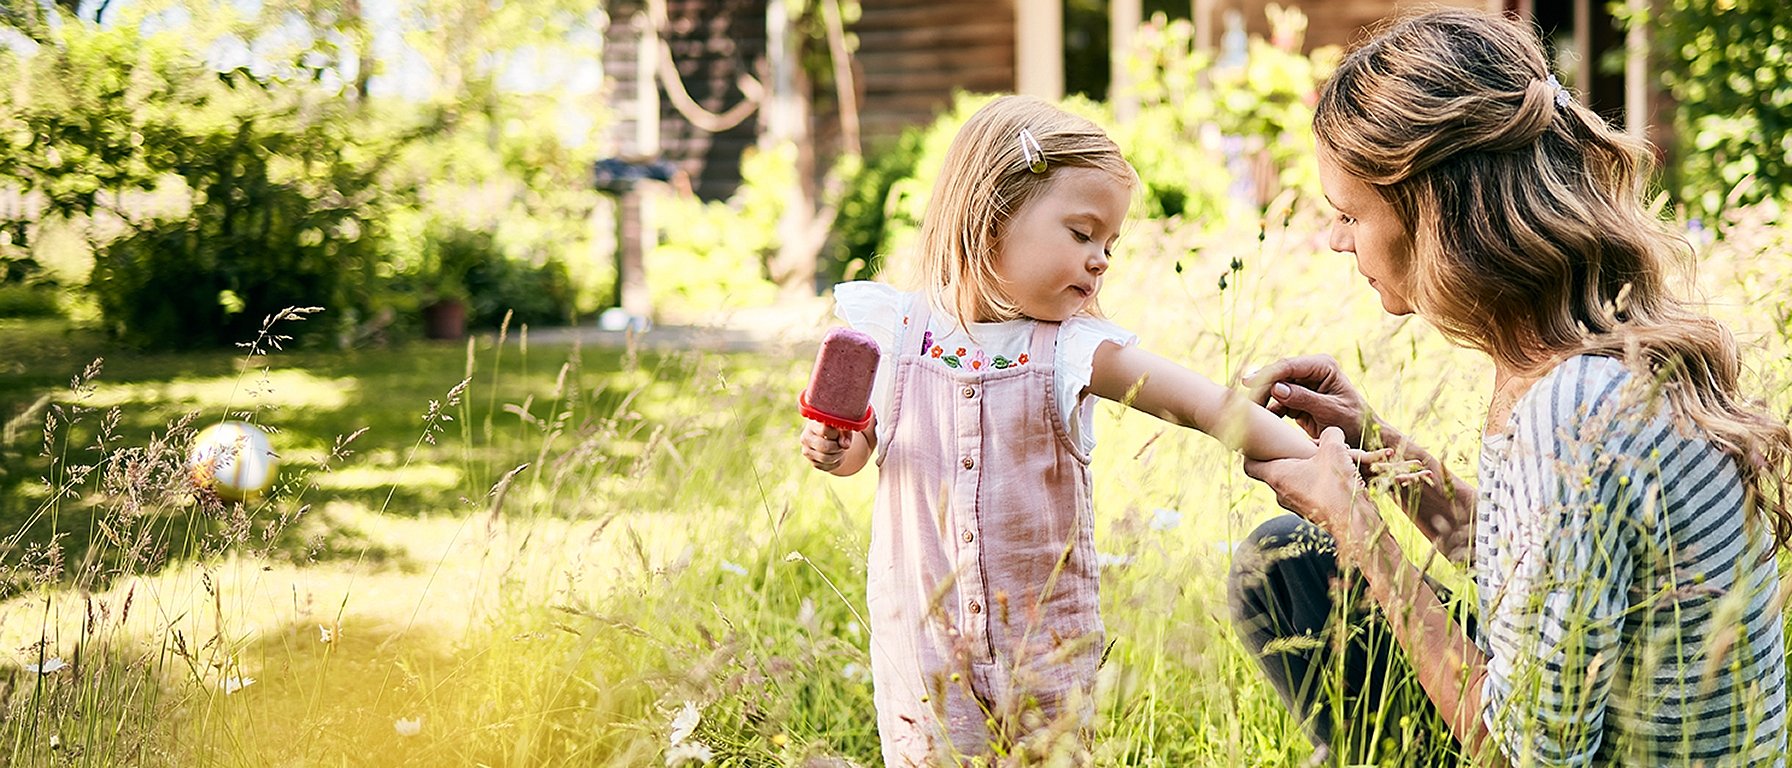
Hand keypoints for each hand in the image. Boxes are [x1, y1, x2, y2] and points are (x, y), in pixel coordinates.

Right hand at [800, 420, 852, 471]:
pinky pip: (828, 467)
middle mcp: (806, 437)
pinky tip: (836, 455)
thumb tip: (845, 445)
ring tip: (840, 449)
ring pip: (826, 458)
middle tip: (842, 444)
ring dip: (838, 455)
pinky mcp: (813, 462)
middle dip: (838, 447)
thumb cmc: (836, 429)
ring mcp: (807, 451)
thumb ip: (845, 433)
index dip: (836, 434)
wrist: (830, 437)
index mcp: (813, 425)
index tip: (839, 433)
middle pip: (825, 447)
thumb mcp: (842, 427)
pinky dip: (836, 462)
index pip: (824, 430)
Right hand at [1243, 355, 1375, 447]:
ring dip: (1260, 400)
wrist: (1363, 438)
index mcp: (1322, 366)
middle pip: (1277, 375)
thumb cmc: (1353, 423)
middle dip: (1259, 388)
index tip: (1247, 383)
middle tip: (1242, 403)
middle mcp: (1310, 371)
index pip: (1288, 366)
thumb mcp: (1330, 411)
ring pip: (1273, 389)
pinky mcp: (1296, 398)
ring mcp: (1302, 384)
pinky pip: (1276, 402)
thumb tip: (1276, 388)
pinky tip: (1256, 421)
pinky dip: (1267, 411)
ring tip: (1246, 414)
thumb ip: (1304, 399)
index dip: (1266, 374)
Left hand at [1243, 427, 1368, 538]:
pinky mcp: (1311, 512)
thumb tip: (1331, 432)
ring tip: (1330, 459)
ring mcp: (1295, 505)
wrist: (1355, 524)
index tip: (1258, 443)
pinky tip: (1339, 475)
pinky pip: (1311, 491)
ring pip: (1297, 480)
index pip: (1250, 465)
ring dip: (1310, 468)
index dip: (1251, 452)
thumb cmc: (1337, 486)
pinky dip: (1321, 481)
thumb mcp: (1334, 450)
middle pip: (1276, 470)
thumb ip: (1330, 435)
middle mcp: (1281, 493)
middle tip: (1306, 446)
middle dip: (1291, 456)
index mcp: (1277, 476)